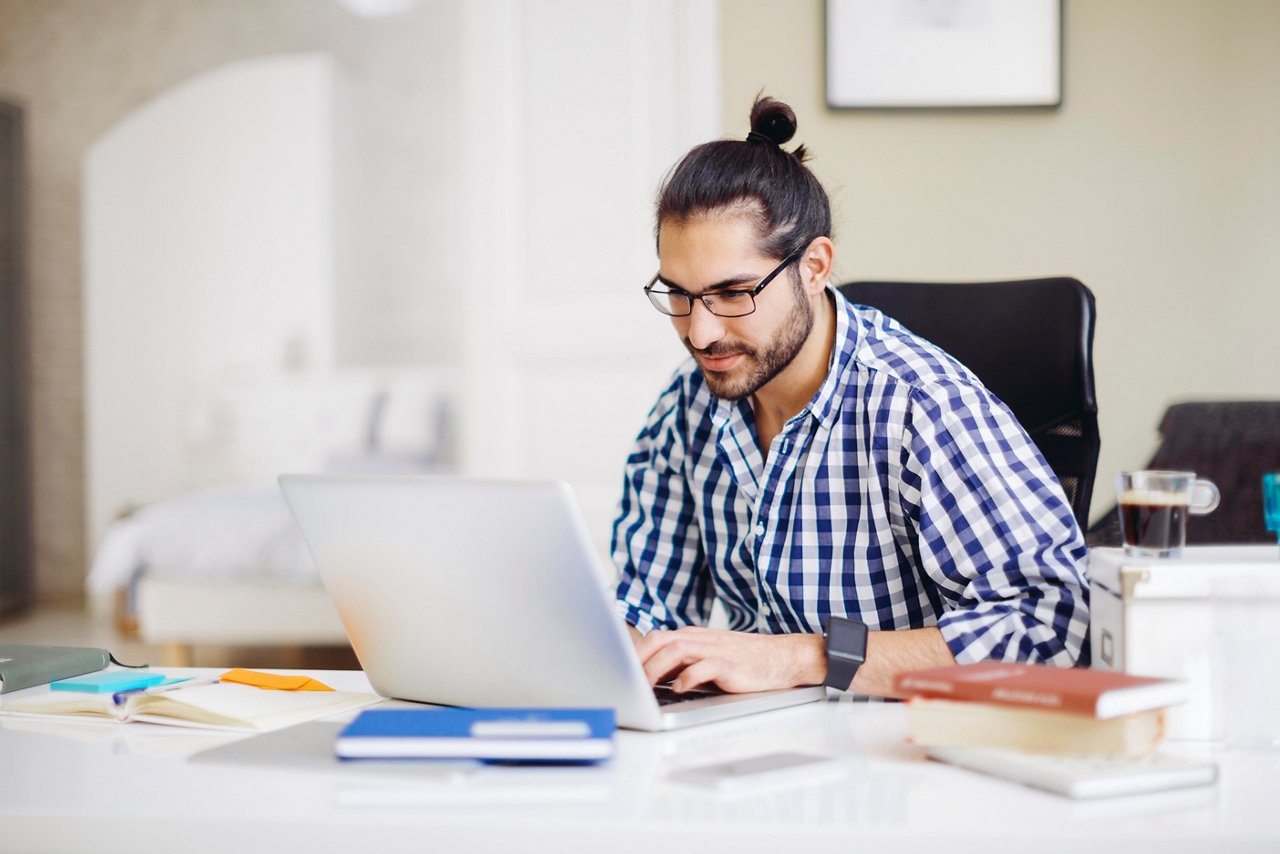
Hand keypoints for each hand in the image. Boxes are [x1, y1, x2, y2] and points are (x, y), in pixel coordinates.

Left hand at [632, 626, 824, 693]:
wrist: (780, 658)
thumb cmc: (743, 661)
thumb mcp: (707, 658)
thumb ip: (681, 664)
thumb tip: (650, 679)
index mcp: (691, 637)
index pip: (655, 639)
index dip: (634, 654)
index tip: (618, 671)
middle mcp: (699, 639)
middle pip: (660, 641)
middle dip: (639, 660)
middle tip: (625, 680)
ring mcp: (714, 649)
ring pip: (676, 651)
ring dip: (656, 669)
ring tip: (644, 686)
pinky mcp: (729, 663)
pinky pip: (704, 666)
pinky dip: (687, 676)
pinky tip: (678, 688)